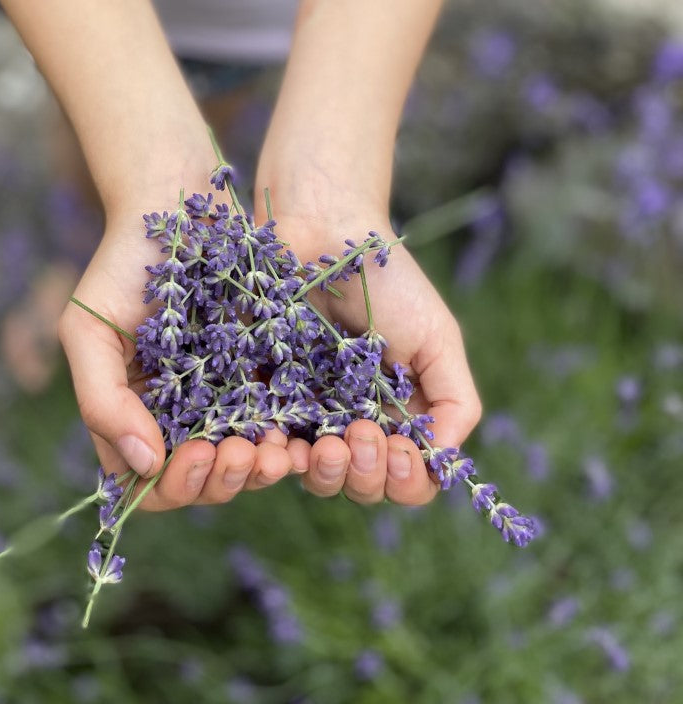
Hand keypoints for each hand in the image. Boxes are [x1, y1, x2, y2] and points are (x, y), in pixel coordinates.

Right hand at [57, 210, 293, 511]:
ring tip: (278, 450)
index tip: (198, 453)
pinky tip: (299, 434)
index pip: (146, 484)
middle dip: (223, 481)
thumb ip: (102, 402)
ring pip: (241, 464)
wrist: (177, 203)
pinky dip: (286, 440)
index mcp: (130, 413)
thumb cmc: (123, 264)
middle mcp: (175, 415)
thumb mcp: (88, 330)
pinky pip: (277, 424)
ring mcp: (220, 396)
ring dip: (259, 470)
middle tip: (244, 452)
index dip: (173, 486)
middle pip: (199, 484)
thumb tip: (145, 466)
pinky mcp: (261, 373)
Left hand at [267, 208, 481, 506]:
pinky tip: (282, 442)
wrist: (323, 228)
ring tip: (327, 444)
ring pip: (315, 477)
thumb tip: (441, 460)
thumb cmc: (386, 278)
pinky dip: (275, 455)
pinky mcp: (258, 394)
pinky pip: (264, 445)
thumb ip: (456, 401)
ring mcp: (304, 411)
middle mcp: (352, 420)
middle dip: (366, 476)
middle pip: (362, 487)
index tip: (396, 445)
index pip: (407, 479)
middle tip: (362, 434)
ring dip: (325, 474)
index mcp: (397, 414)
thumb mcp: (438, 336)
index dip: (405, 479)